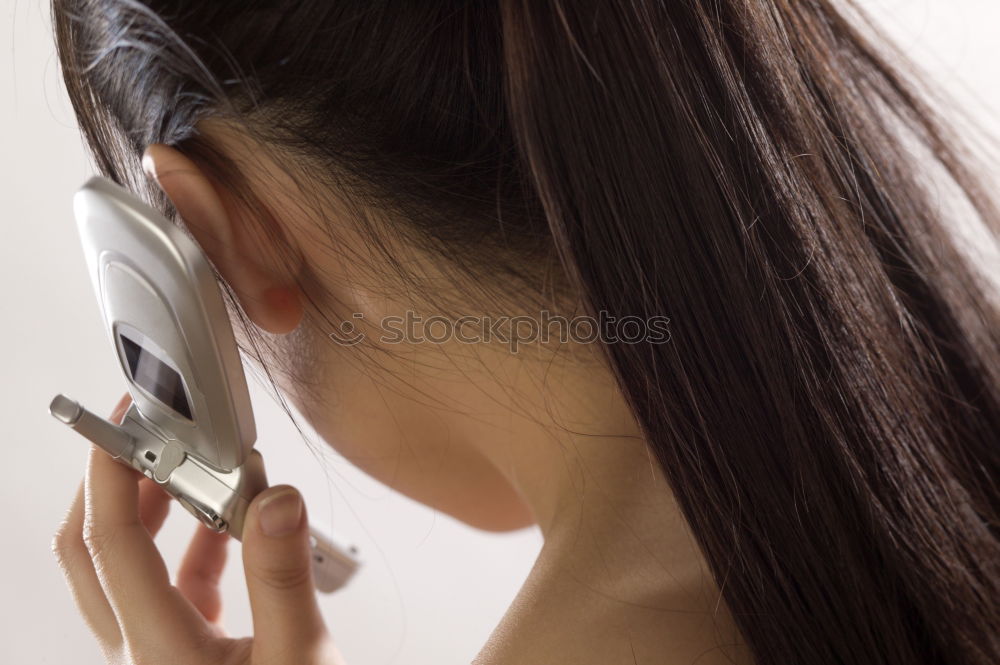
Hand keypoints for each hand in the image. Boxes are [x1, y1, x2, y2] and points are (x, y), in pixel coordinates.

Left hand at [51, 393, 347, 664]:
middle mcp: (144, 649)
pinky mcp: (186, 655)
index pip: (110, 542)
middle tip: (140, 437)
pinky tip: (230, 523)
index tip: (122, 422)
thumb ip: (282, 575)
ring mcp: (160, 653)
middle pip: (90, 554)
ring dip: (150, 512)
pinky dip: (193, 545)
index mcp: (160, 649)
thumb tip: (273, 498)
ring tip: (189, 469)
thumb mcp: (298, 657)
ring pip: (126, 570)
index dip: (108, 473)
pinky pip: (172, 588)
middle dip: (108, 486)